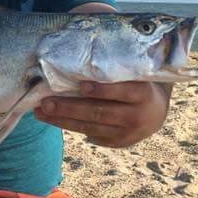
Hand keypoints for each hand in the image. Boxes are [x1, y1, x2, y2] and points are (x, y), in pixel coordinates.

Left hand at [34, 81, 171, 147]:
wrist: (156, 113)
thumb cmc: (137, 85)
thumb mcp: (135, 75)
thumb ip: (114, 69)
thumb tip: (76, 54)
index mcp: (144, 93)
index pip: (124, 91)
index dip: (103, 90)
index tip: (82, 85)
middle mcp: (137, 116)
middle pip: (99, 112)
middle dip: (70, 108)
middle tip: (46, 102)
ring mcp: (127, 133)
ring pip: (90, 127)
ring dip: (62, 120)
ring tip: (41, 112)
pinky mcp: (118, 143)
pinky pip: (89, 135)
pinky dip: (69, 126)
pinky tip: (52, 120)